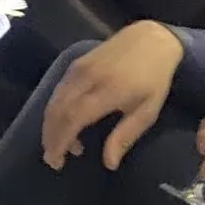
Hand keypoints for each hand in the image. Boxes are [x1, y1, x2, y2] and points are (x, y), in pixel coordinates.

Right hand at [42, 21, 184, 170]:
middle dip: (51, 138)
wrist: (151, 40)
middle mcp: (88, 78)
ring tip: (58, 146)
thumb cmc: (154, 79)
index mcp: (108, 90)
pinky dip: (55, 110)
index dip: (61, 141)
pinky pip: (58, 90)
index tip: (57, 161)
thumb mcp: (147, 111)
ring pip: (54, 100)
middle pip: (58, 111)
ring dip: (51, 126)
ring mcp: (79, 68)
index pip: (74, 118)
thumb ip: (125, 136)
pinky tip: (63, 124)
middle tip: (53, 159)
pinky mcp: (75, 63)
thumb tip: (109, 164)